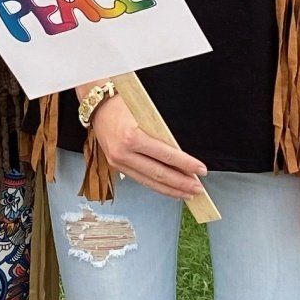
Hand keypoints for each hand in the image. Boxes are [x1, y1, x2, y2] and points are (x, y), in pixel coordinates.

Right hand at [89, 92, 208, 202]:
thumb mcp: (146, 115)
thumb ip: (162, 135)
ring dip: (171, 189)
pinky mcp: (116, 166)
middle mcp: (123, 153)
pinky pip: (141, 180)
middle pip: (158, 174)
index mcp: (132, 137)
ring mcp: (118, 162)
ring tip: (187, 194)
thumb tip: (182, 155)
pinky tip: (169, 190)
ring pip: (149, 181)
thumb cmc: (122, 105)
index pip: (165, 155)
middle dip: (181, 183)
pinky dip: (157, 186)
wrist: (98, 106)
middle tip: (198, 188)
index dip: (186, 165)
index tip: (201, 170)